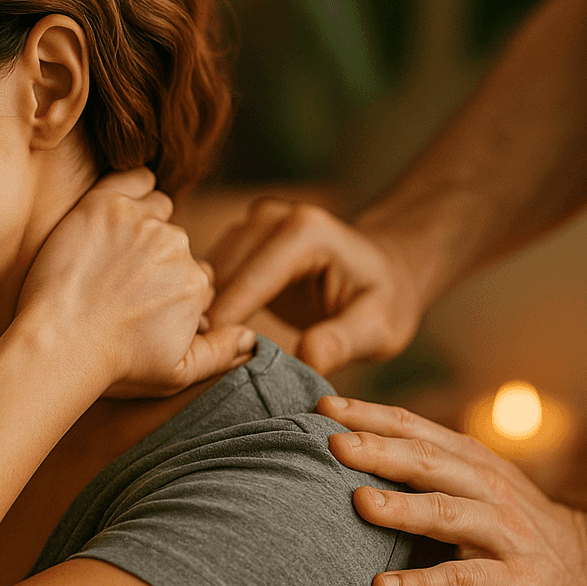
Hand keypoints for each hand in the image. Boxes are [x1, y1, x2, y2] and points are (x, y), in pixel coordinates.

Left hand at [18, 168, 255, 397]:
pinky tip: (119, 207)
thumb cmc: (114, 365)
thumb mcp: (176, 374)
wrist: (58, 344)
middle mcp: (176, 247)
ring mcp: (141, 222)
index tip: (142, 304)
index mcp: (196, 284)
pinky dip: (134, 186)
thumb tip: (252, 337)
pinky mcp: (105, 203)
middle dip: (157, 260)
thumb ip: (220, 353)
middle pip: (176, 243)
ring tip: (114, 253)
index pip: (195, 275)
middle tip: (120, 284)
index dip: (171, 291)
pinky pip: (135, 177)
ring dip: (145, 224)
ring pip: (157, 210)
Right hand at [205, 199, 422, 374]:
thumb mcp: (378, 328)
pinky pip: (212, 273)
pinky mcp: (242, 236)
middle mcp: (272, 217)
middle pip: (220, 274)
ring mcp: (253, 222)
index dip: (223, 323)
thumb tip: (307, 358)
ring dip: (201, 312)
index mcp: (305, 232)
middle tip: (202, 368)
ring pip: (208, 273)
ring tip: (204, 357)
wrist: (385, 270)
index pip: (247, 281)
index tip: (204, 363)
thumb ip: (343, 342)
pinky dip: (208, 304)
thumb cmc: (385, 301)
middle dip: (207, 319)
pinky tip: (212, 337)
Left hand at [318, 395, 586, 585]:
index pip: (414, 428)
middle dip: (379, 449)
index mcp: (470, 461)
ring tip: (358, 503)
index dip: (370, 414)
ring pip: (448, 514)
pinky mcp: (513, 581)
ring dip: (402, 509)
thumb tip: (347, 445)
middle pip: (427, 462)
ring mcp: (502, 534)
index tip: (323, 404)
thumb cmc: (509, 525)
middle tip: (331, 442)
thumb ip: (423, 465)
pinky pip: (463, 581)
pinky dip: (422, 584)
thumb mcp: (473, 484)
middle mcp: (486, 489)